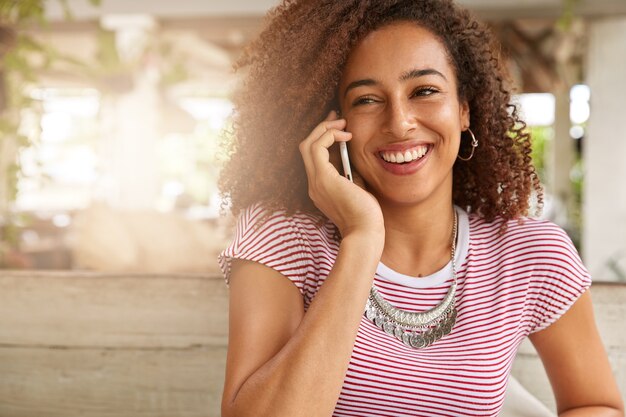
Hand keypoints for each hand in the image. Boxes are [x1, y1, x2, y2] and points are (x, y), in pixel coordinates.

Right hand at [299, 111, 384, 240]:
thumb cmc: (366, 216)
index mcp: (320, 188)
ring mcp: (315, 182)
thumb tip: (351, 154)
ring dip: (324, 129)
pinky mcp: (323, 179)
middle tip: (337, 118)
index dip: (323, 138)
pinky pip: (317, 148)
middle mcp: (313, 184)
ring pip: (308, 144)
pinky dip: (329, 136)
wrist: (365, 233)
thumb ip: (350, 172)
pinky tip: (346, 136)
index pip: (314, 157)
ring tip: (342, 124)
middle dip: (321, 129)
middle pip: (306, 147)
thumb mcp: (357, 188)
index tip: (339, 128)